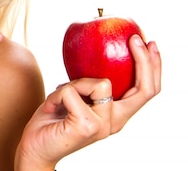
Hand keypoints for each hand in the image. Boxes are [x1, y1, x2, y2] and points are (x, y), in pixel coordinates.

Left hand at [15, 35, 161, 169]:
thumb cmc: (52, 119)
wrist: (35, 149)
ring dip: (74, 83)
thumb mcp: (74, 96)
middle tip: (135, 38)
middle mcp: (115, 122)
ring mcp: (103, 125)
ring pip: (100, 82)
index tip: (149, 42)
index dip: (153, 66)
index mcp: (116, 115)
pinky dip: (56, 94)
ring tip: (59, 99)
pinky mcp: (87, 125)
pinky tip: (50, 108)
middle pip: (145, 89)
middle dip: (146, 61)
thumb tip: (97, 51)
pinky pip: (71, 91)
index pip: (146, 92)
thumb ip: (88, 84)